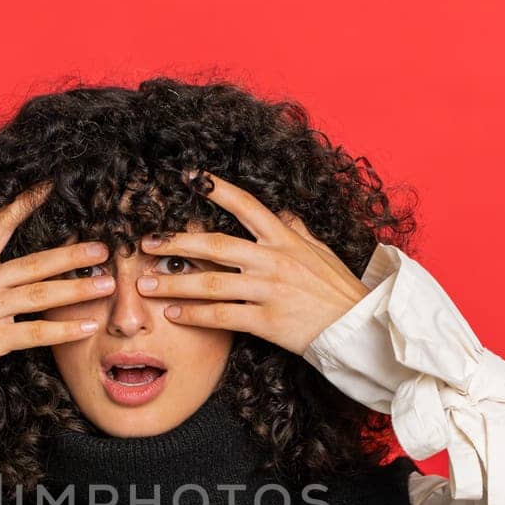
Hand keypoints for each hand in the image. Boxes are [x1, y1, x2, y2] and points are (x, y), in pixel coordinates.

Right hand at [0, 181, 115, 379]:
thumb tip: (13, 271)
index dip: (25, 204)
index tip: (49, 187)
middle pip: (34, 263)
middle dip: (72, 255)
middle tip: (103, 249)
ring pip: (40, 295)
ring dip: (77, 289)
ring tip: (106, 284)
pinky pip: (34, 333)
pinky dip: (63, 331)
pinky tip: (86, 327)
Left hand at [134, 171, 370, 356]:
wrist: (358, 327)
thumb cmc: (339, 289)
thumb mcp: (321, 251)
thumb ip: (298, 231)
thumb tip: (283, 213)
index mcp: (284, 238)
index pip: (245, 205)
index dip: (216, 189)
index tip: (190, 178)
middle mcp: (273, 259)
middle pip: (214, 245)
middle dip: (176, 242)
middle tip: (146, 243)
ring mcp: (268, 290)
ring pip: (210, 283)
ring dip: (174, 282)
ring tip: (146, 283)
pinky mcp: (266, 320)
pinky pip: (222, 316)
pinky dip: (194, 316)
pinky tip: (174, 314)